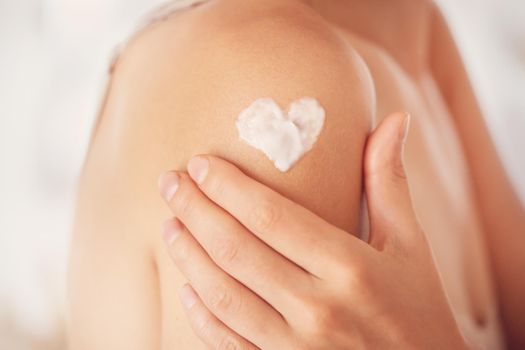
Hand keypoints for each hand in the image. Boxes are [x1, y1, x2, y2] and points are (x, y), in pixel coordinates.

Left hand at [158, 112, 467, 348]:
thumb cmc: (418, 308)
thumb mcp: (410, 245)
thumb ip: (390, 182)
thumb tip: (397, 119)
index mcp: (350, 267)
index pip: (272, 216)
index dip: (228, 186)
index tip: (200, 164)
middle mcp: (320, 307)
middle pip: (237, 249)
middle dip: (194, 210)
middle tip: (169, 183)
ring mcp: (297, 347)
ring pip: (223, 294)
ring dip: (188, 256)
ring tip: (170, 224)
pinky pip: (227, 342)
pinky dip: (200, 314)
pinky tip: (186, 287)